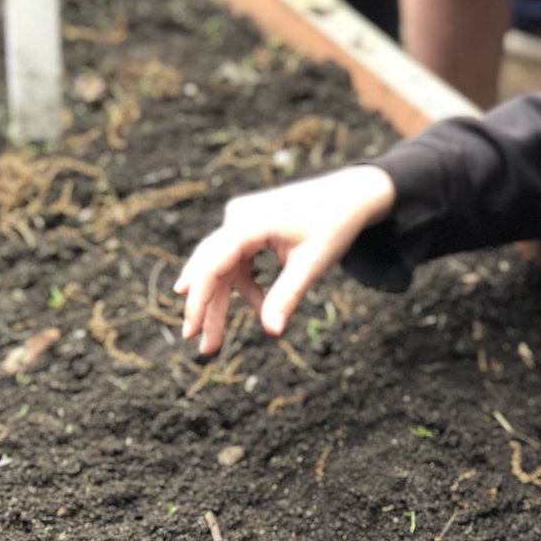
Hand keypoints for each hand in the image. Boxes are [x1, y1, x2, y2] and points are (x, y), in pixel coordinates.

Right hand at [174, 165, 395, 354]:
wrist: (349, 194)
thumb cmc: (333, 225)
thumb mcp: (311, 265)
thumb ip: (287, 297)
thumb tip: (272, 332)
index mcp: (249, 222)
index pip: (212, 265)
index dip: (199, 301)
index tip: (191, 331)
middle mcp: (237, 216)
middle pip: (211, 267)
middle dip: (206, 307)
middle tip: (201, 345)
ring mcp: (241, 219)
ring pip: (222, 266)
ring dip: (223, 300)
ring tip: (219, 338)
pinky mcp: (248, 225)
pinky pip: (237, 260)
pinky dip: (244, 284)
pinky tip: (258, 304)